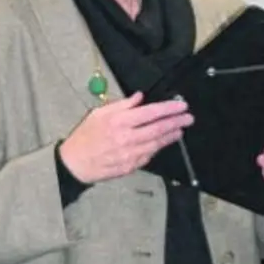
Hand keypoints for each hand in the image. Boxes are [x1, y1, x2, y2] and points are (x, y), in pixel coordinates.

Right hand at [59, 92, 192, 184]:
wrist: (74, 163)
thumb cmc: (85, 135)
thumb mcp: (99, 113)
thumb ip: (122, 105)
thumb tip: (140, 97)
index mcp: (119, 122)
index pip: (151, 113)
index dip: (169, 109)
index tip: (182, 105)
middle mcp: (127, 138)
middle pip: (158, 129)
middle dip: (176, 122)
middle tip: (189, 118)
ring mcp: (130, 154)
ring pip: (157, 144)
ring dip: (171, 136)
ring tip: (180, 130)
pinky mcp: (130, 166)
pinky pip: (149, 156)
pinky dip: (157, 148)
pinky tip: (163, 143)